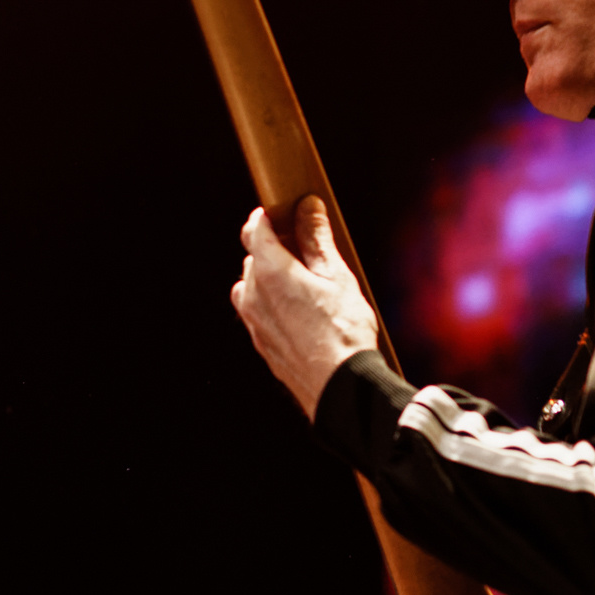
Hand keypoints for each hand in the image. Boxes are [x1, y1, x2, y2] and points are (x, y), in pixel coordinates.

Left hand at [231, 196, 378, 420]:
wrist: (339, 386)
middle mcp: (253, 294)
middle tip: (306, 249)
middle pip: (254, 257)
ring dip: (271, 277)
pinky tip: (301, 310)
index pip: (255, 229)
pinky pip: (258, 311)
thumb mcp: (337, 276)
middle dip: (275, 247)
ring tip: (305, 283)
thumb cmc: (342, 331)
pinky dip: (272, 302)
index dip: (269, 216)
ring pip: (252, 285)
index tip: (286, 212)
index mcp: (270, 271)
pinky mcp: (260, 342)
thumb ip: (317, 238)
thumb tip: (308, 208)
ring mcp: (254, 321)